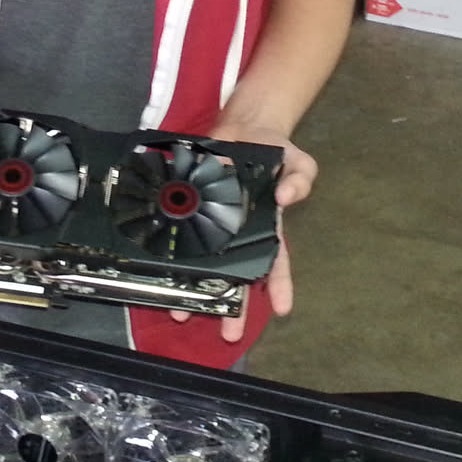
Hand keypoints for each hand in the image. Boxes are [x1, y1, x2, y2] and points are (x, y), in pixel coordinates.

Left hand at [174, 131, 316, 341]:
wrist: (244, 127)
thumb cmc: (277, 151)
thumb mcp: (299, 163)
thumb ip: (300, 180)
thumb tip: (286, 196)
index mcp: (267, 227)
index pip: (275, 262)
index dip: (279, 285)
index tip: (282, 309)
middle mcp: (238, 232)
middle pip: (236, 275)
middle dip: (233, 306)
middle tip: (228, 334)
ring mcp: (213, 222)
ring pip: (203, 262)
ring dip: (195, 290)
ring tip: (183, 314)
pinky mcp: (191, 207)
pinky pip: (181, 233)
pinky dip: (171, 254)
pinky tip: (161, 272)